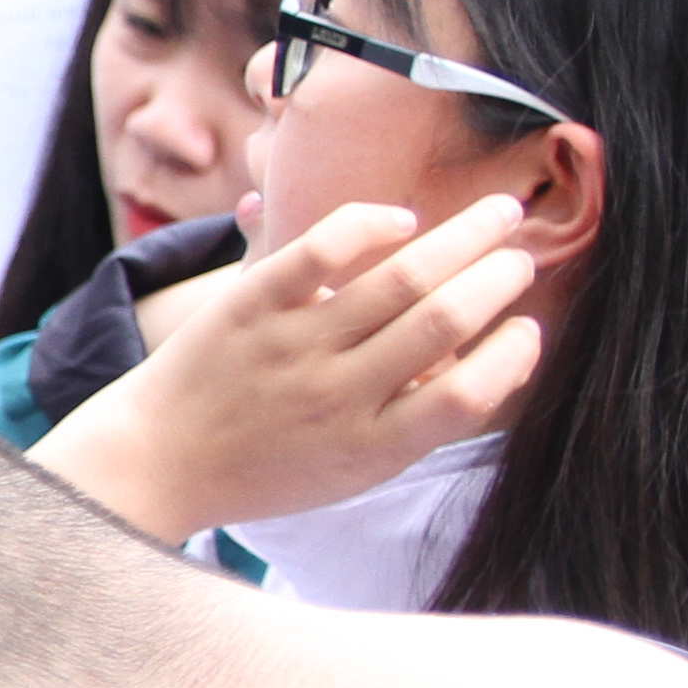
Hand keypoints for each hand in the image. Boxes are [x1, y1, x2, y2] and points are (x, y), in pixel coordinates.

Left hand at [28, 195, 540, 545]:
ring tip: (498, 214)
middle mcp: (336, 395)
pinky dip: (372, 224)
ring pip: (400, 277)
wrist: (157, 460)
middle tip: (523, 254)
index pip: (467, 398)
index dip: (512, 359)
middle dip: (498, 277)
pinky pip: (324, 249)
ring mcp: (293, 345)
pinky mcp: (251, 304)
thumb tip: (484, 360)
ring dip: (462, 238)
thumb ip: (415, 424)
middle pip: (442, 321)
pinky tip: (402, 220)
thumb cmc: (268, 466)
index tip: (530, 328)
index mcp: (370, 446)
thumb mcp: (351, 472)